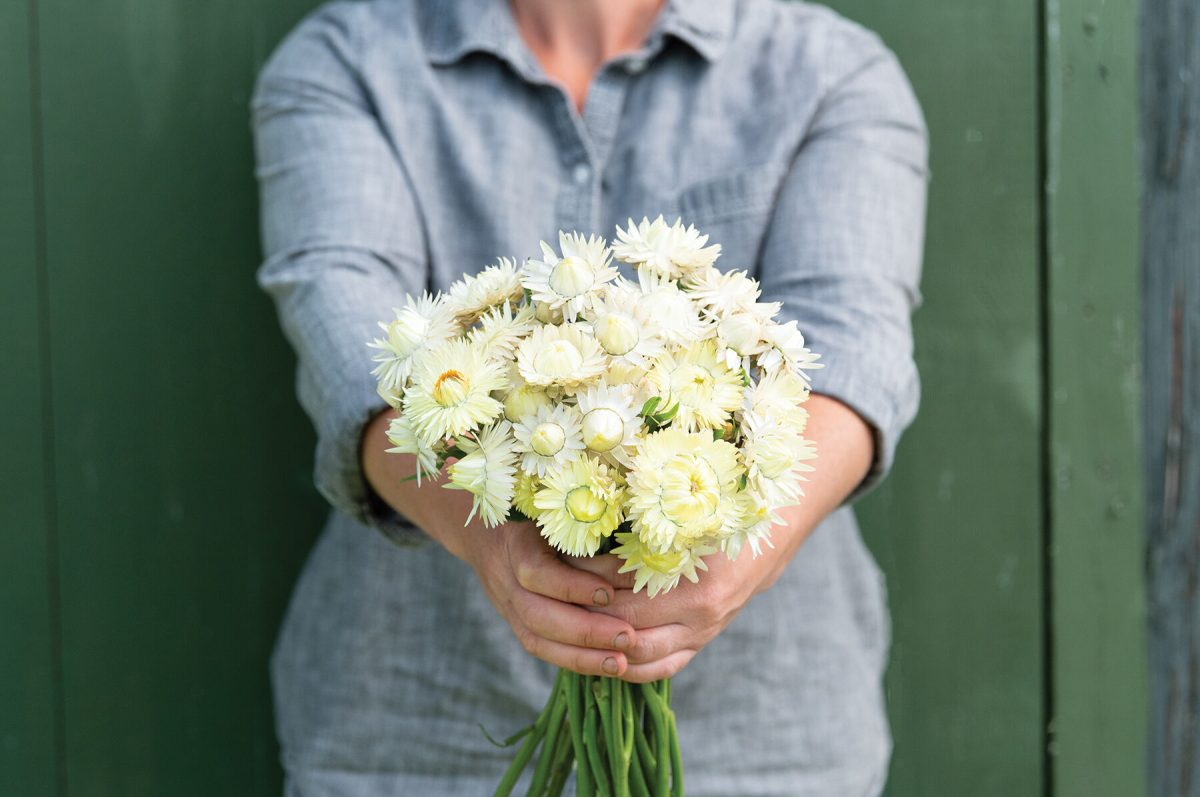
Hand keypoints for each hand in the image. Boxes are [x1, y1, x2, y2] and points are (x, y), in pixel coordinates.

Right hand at [361, 408, 637, 676]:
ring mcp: (508, 603)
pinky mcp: (517, 621)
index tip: (611, 592)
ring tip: (623, 660)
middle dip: (586, 629)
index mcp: (514, 541)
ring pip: (538, 638)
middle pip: (538, 614)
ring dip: (582, 654)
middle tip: (630, 636)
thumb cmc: (532, 505)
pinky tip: (609, 665)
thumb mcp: (550, 500)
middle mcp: (505, 578)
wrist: (483, 527)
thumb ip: (583, 512)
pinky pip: (542, 648)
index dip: (572, 585)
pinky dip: (574, 660)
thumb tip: (639, 525)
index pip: (537, 572)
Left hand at [563, 393, 875, 681]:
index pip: (621, 589)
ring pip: (640, 657)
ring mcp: (704, 631)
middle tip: (548, 596)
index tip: (553, 561)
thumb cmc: (729, 502)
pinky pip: (660, 668)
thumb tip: (588, 509)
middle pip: (625, 628)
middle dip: (584, 616)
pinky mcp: (702, 641)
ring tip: (566, 622)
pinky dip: (627, 666)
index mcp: (697, 575)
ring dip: (600, 645)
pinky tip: (598, 650)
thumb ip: (647, 513)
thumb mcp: (689, 502)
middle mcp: (702, 611)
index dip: (582, 580)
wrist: (779, 523)